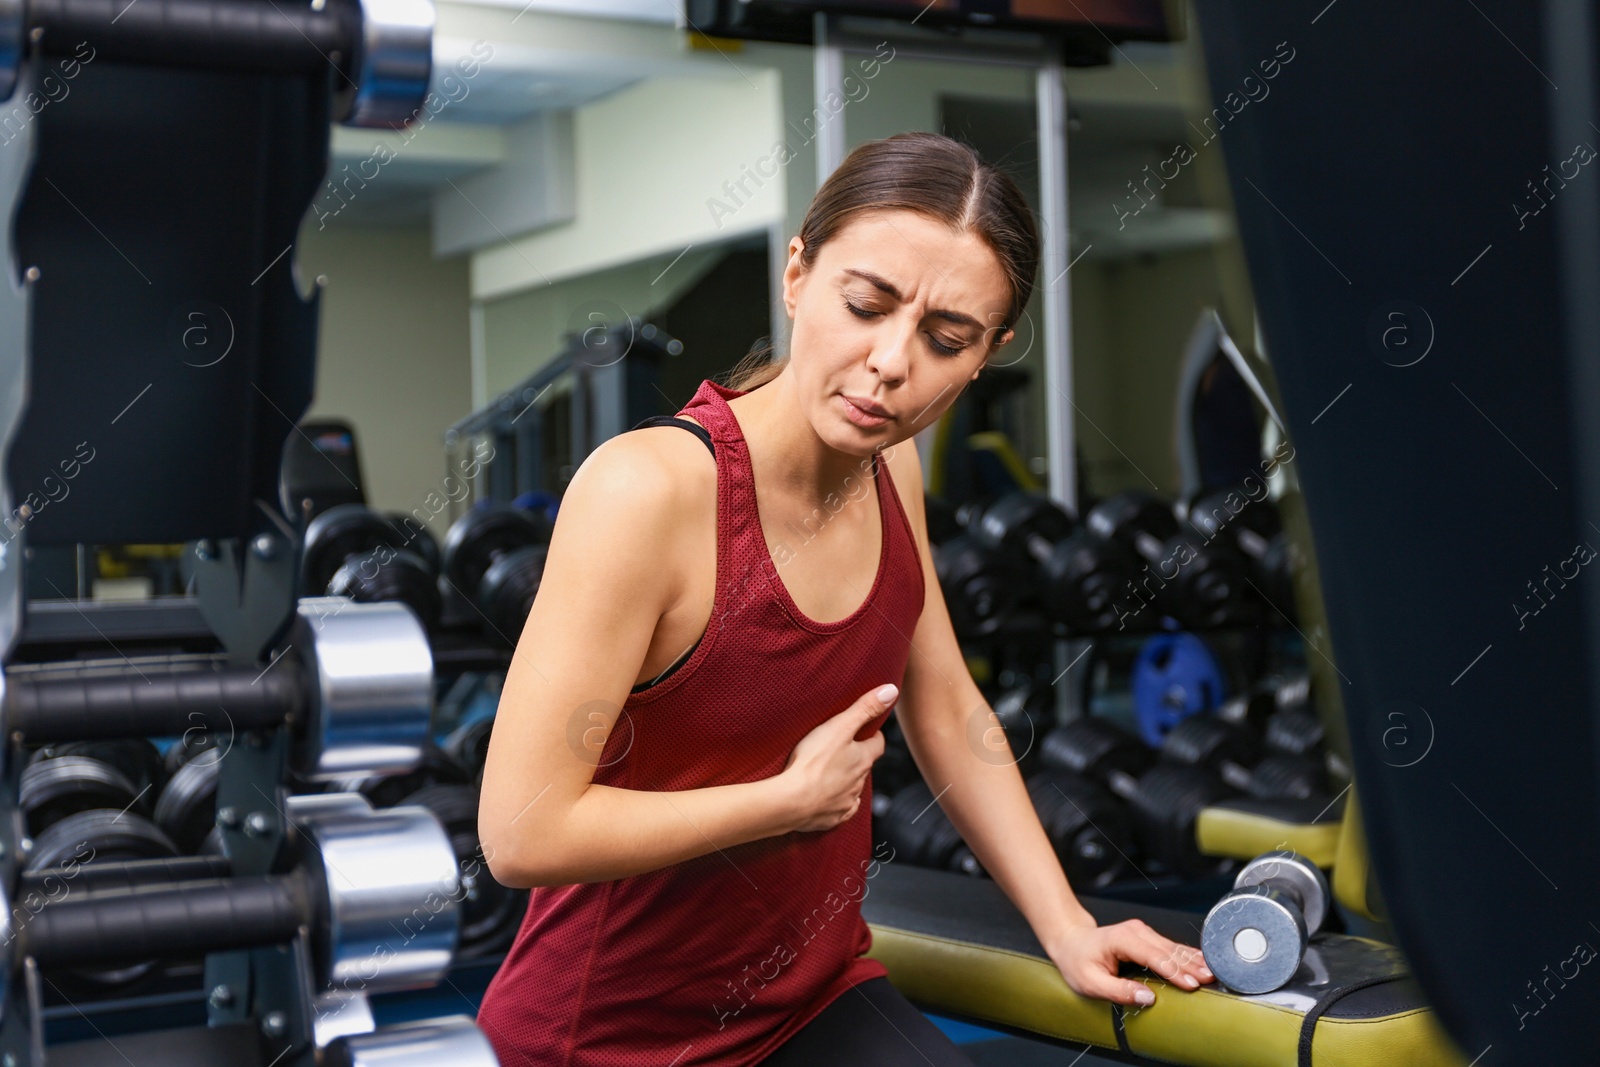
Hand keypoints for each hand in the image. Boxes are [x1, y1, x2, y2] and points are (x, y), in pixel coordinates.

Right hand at [780, 684, 896, 833]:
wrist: (792, 801)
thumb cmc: (813, 762)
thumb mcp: (840, 726)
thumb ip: (865, 708)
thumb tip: (891, 691)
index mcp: (863, 759)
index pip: (878, 744)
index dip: (873, 735)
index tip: (868, 730)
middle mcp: (859, 782)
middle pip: (864, 766)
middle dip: (857, 757)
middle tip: (843, 748)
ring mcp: (846, 801)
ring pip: (853, 788)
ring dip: (846, 780)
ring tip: (831, 771)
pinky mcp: (832, 817)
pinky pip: (841, 810)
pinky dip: (838, 803)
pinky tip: (829, 798)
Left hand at [1047, 918, 1213, 1005]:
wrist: (1071, 941)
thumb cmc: (1077, 960)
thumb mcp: (1090, 982)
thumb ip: (1118, 991)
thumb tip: (1147, 998)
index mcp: (1122, 939)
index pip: (1154, 956)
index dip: (1174, 971)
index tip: (1191, 984)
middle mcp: (1135, 932)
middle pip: (1168, 950)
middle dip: (1190, 966)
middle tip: (1209, 980)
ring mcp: (1142, 932)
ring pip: (1173, 947)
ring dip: (1192, 960)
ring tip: (1211, 973)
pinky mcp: (1147, 937)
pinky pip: (1170, 947)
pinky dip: (1187, 955)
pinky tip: (1201, 961)